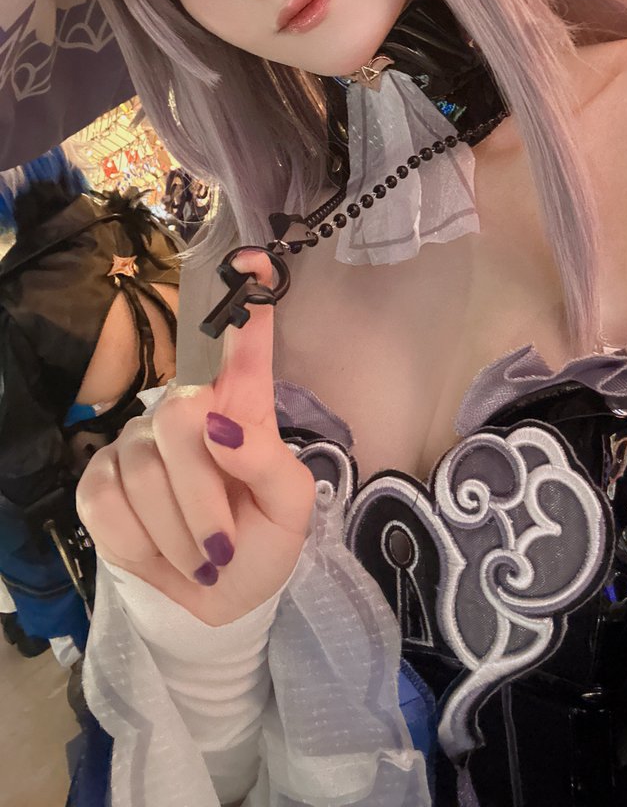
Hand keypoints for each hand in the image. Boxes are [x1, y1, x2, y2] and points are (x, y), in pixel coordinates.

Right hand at [76, 251, 315, 624]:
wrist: (217, 603)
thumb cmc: (260, 542)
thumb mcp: (288, 512)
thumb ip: (267, 465)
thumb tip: (220, 428)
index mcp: (242, 409)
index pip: (244, 347)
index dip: (249, 303)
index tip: (255, 262)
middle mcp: (186, 411)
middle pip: (181, 418)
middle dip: (203, 498)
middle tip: (222, 547)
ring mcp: (137, 441)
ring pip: (145, 473)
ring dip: (179, 535)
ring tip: (199, 557)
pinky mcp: (98, 478)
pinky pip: (108, 502)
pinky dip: (141, 544)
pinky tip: (159, 551)